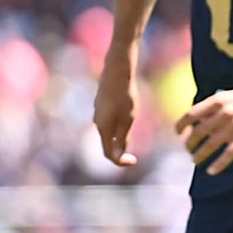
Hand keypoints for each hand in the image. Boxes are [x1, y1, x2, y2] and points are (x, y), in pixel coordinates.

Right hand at [93, 53, 140, 167]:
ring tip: (133, 123)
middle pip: (108, 143)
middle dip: (120, 149)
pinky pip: (109, 120)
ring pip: (108, 131)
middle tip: (135, 150)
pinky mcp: (101, 104)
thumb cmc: (125, 96)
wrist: (117, 72)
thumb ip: (123, 138)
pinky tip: (128, 111)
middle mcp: (97, 122)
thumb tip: (119, 155)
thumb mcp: (128, 119)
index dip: (120, 161)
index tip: (134, 161)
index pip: (109, 153)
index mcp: (103, 129)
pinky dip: (118, 124)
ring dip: (120, 135)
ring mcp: (98, 112)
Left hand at [176, 82, 232, 175]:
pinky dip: (219, 164)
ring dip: (200, 154)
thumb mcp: (225, 96)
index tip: (177, 133)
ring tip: (194, 160)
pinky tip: (211, 171)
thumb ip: (211, 107)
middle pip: (198, 132)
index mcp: (216, 101)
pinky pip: (228, 154)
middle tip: (188, 148)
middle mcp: (223, 114)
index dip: (181, 125)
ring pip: (210, 145)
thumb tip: (195, 121)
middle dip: (189, 143)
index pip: (191, 114)